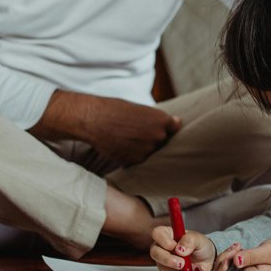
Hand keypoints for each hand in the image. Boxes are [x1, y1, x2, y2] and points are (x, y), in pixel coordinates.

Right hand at [32, 91, 181, 165]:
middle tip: (137, 132)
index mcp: (162, 120)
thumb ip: (158, 119)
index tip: (162, 127)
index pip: (175, 128)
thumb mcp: (141, 109)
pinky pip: (137, 161)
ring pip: (149, 153)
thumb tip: (176, 123)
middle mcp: (159, 136)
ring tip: (126, 137)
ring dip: (142, 149)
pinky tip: (120, 145)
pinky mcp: (135, 161)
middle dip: (154, 139)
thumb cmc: (116, 110)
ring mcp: (147, 150)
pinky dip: (131, 156)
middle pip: (163, 142)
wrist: (94, 120)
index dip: (168, 128)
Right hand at [150, 228, 214, 270]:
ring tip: (189, 268)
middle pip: (154, 252)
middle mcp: (163, 247)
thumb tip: (180, 249)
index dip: (163, 240)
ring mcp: (163, 261)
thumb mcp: (199, 239)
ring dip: (176, 270)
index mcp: (168, 234)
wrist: (206, 261)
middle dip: (167, 259)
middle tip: (181, 263)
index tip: (174, 246)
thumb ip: (190, 240)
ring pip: (161, 266)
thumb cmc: (201, 246)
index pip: (157, 233)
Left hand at [213, 239, 270, 270]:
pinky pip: (228, 266)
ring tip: (237, 247)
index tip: (230, 259)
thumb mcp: (268, 252)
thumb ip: (252, 256)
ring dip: (225, 258)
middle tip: (235, 249)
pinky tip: (237, 248)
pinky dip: (229, 256)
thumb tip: (236, 261)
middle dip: (222, 263)